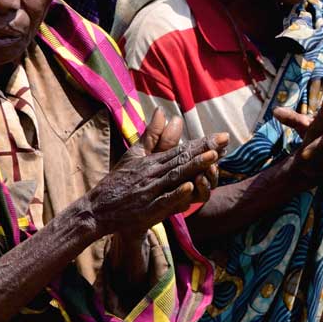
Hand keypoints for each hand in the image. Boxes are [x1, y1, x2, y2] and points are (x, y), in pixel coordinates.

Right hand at [84, 109, 226, 237]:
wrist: (97, 208)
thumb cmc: (118, 181)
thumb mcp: (133, 155)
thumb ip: (150, 136)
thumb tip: (162, 112)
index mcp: (151, 162)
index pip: (180, 150)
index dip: (201, 143)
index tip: (221, 137)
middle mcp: (152, 174)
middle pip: (181, 160)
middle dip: (204, 150)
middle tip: (225, 141)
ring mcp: (150, 191)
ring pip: (175, 177)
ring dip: (194, 167)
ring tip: (213, 157)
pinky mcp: (147, 209)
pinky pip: (164, 200)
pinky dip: (176, 194)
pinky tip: (191, 187)